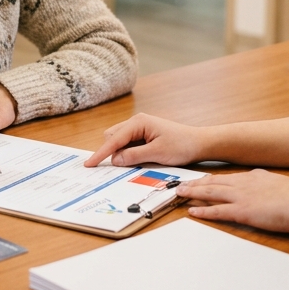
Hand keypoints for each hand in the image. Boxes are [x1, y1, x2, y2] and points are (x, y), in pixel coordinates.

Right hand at [83, 113, 206, 167]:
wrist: (200, 143)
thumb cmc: (182, 145)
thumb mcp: (157, 154)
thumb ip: (133, 156)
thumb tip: (115, 160)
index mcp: (138, 123)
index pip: (114, 139)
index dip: (101, 153)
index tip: (89, 164)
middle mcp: (137, 122)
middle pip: (112, 137)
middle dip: (110, 152)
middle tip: (116, 167)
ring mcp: (140, 127)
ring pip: (119, 140)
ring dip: (119, 153)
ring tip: (129, 164)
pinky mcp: (144, 134)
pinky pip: (128, 143)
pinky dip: (127, 152)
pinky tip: (133, 160)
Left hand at [176, 169, 288, 232]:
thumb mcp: (282, 185)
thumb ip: (270, 185)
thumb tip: (267, 188)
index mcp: (255, 176)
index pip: (227, 177)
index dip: (211, 179)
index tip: (200, 180)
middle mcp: (244, 183)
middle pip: (214, 182)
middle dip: (196, 184)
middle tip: (181, 185)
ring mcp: (242, 197)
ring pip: (211, 193)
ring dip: (194, 193)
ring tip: (180, 194)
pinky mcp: (242, 211)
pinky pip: (217, 211)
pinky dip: (203, 211)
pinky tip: (193, 211)